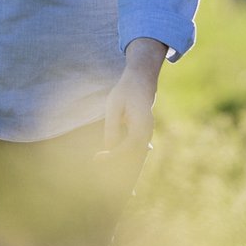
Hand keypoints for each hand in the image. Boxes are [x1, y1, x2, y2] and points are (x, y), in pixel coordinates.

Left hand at [101, 38, 166, 155]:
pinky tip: (110, 158)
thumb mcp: (114, 105)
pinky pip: (134, 149)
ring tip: (102, 165)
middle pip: (133, 156)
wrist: (141, 80)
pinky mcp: (143, 134)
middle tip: (97, 166)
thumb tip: (109, 147)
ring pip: (135, 154)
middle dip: (117, 164)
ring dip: (121, 162)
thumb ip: (112, 126)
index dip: (113, 156)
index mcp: (141, 125)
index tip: (97, 158)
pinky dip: (124, 155)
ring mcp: (147, 134)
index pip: (128, 148)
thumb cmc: (126, 91)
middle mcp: (147, 132)